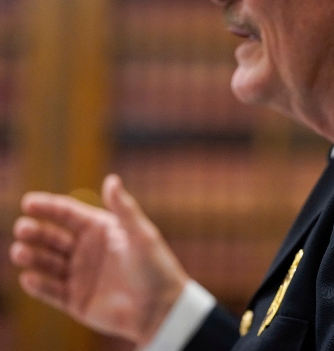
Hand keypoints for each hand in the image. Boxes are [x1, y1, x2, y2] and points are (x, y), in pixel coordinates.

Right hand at [9, 174, 189, 344]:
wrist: (161, 307)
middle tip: (23, 228)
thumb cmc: (156, 266)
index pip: (67, 214)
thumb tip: (112, 179)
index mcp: (99, 229)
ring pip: (47, 263)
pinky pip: (51, 291)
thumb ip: (124, 208)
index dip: (48, 207)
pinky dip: (38, 285)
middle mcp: (85, 250)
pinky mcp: (75, 300)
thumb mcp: (141, 234)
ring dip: (32, 256)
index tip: (28, 202)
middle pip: (52, 237)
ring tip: (20, 251)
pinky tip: (30, 278)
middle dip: (35, 231)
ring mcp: (79, 275)